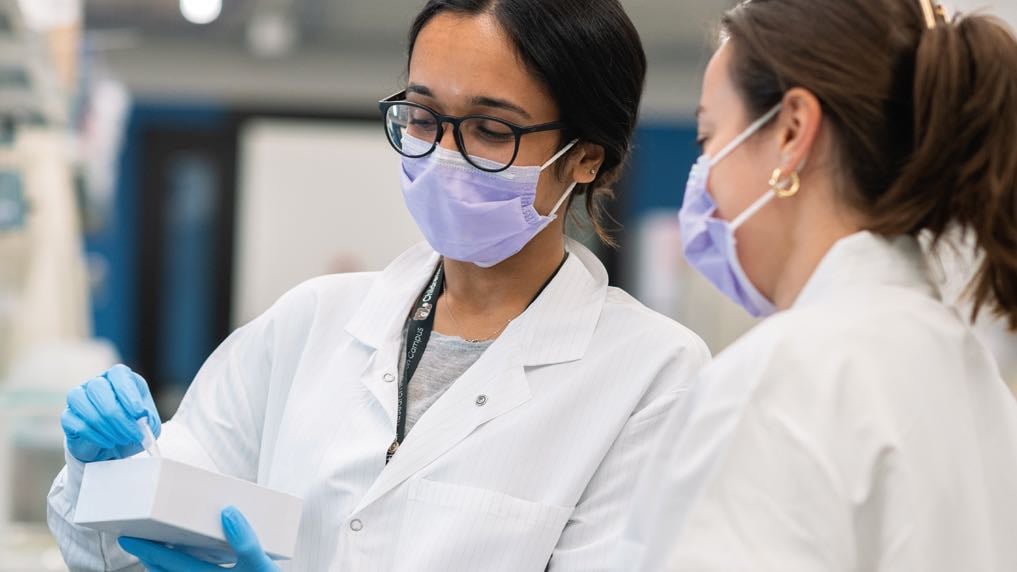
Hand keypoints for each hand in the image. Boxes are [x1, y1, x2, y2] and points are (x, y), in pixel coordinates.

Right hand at [61, 364, 161, 461]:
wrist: (116, 447)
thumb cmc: (134, 428)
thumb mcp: (149, 423)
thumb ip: (147, 418)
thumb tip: (140, 416)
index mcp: (120, 377)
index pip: (118, 373)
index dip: (127, 392)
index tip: (138, 413)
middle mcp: (97, 383)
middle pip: (98, 388)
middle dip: (118, 415)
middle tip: (132, 434)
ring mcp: (79, 398)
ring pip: (82, 403)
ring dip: (104, 425)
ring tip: (120, 439)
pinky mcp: (68, 417)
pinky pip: (76, 422)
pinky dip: (94, 435)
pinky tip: (108, 442)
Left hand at [119, 506, 279, 570]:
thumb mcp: (261, 566)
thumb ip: (246, 542)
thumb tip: (227, 513)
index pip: (169, 562)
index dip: (148, 549)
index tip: (128, 538)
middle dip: (149, 557)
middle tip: (138, 541)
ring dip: (162, 567)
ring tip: (157, 552)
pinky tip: (187, 565)